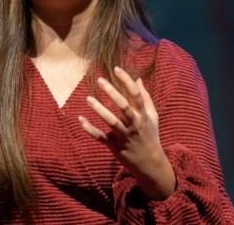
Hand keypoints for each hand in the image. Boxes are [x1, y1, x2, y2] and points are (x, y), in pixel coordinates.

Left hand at [79, 66, 174, 199]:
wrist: (150, 164)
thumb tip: (138, 79)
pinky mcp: (114, 146)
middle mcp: (134, 124)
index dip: (126, 81)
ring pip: (111, 122)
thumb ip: (145, 97)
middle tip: (100, 80)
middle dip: (112, 93)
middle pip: (123, 106)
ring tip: (88, 99)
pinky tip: (80, 119)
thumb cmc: (150, 136)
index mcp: (143, 115)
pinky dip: (90, 130)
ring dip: (99, 110)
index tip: (116, 69)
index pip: (136, 95)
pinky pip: (101, 137)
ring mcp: (124, 136)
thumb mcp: (152, 116)